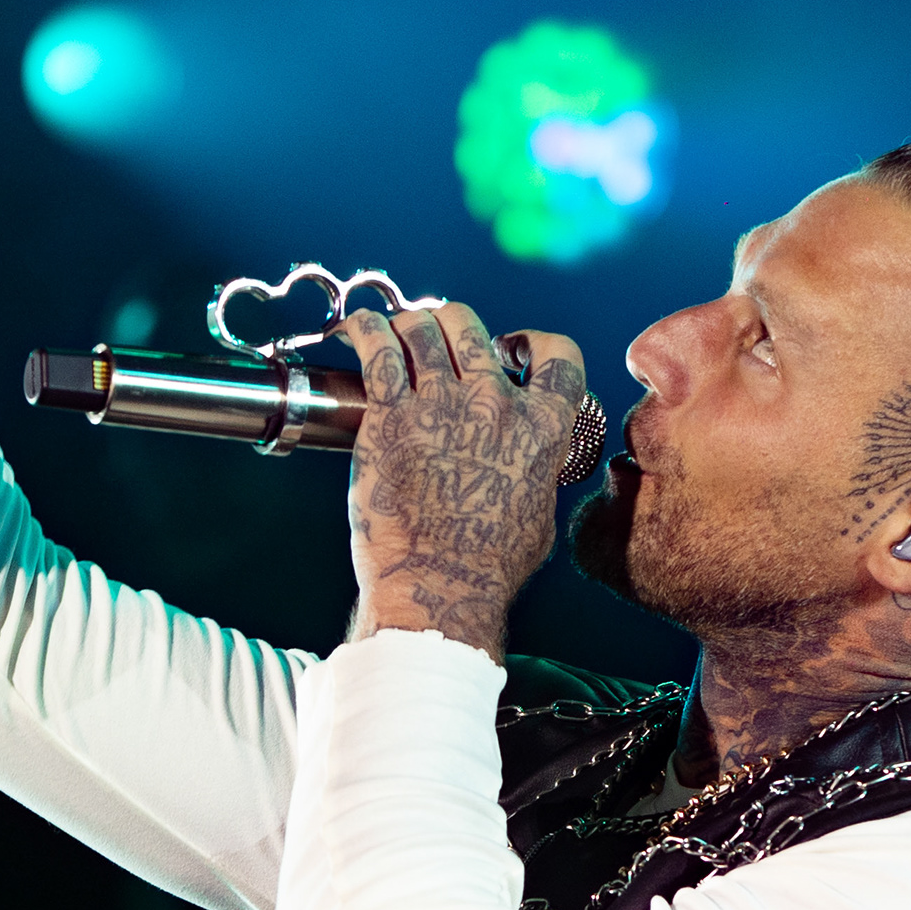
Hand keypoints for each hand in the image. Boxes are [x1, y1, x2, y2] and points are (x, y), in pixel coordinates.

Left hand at [338, 302, 589, 659]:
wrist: (438, 586)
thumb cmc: (486, 566)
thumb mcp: (538, 516)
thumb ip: (538, 474)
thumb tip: (535, 467)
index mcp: (540, 427)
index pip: (556, 354)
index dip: (530, 343)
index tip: (509, 350)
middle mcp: (493, 403)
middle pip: (471, 325)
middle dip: (450, 325)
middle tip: (435, 343)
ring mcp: (440, 402)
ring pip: (424, 325)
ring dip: (407, 323)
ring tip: (393, 335)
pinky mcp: (390, 413)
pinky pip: (377, 345)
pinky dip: (363, 328)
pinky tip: (355, 330)